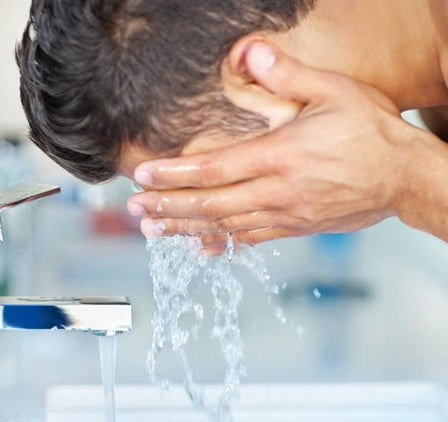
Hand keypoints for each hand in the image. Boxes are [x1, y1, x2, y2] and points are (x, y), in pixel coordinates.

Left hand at [127, 43, 427, 246]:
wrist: (403, 178)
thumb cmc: (372, 135)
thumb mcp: (336, 93)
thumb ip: (290, 76)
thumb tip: (251, 55)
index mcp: (281, 156)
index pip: (214, 168)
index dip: (174, 174)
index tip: (144, 175)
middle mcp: (278, 191)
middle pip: (211, 203)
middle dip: (169, 206)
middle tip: (136, 209)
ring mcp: (285, 215)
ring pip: (226, 226)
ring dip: (186, 228)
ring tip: (154, 230)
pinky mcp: (295, 228)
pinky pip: (252, 240)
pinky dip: (223, 244)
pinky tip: (201, 248)